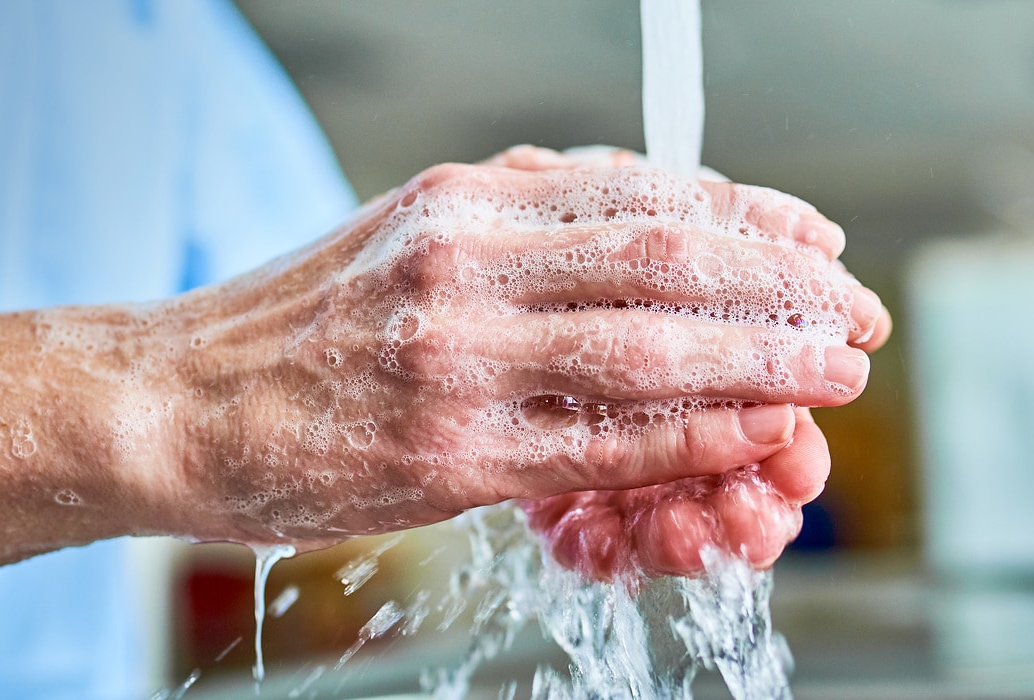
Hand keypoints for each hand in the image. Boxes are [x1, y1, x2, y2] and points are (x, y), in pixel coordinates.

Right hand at [92, 152, 878, 548]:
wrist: (176, 403)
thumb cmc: (296, 325)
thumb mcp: (405, 231)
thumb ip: (519, 219)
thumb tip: (640, 206)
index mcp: (464, 199)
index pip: (648, 190)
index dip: (754, 219)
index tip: (818, 245)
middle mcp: (468, 260)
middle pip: (672, 255)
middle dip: (786, 286)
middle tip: (856, 313)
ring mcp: (460, 357)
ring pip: (655, 344)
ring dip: (765, 359)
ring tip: (837, 371)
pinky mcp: (451, 452)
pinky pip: (604, 442)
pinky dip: (695, 436)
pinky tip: (753, 436)